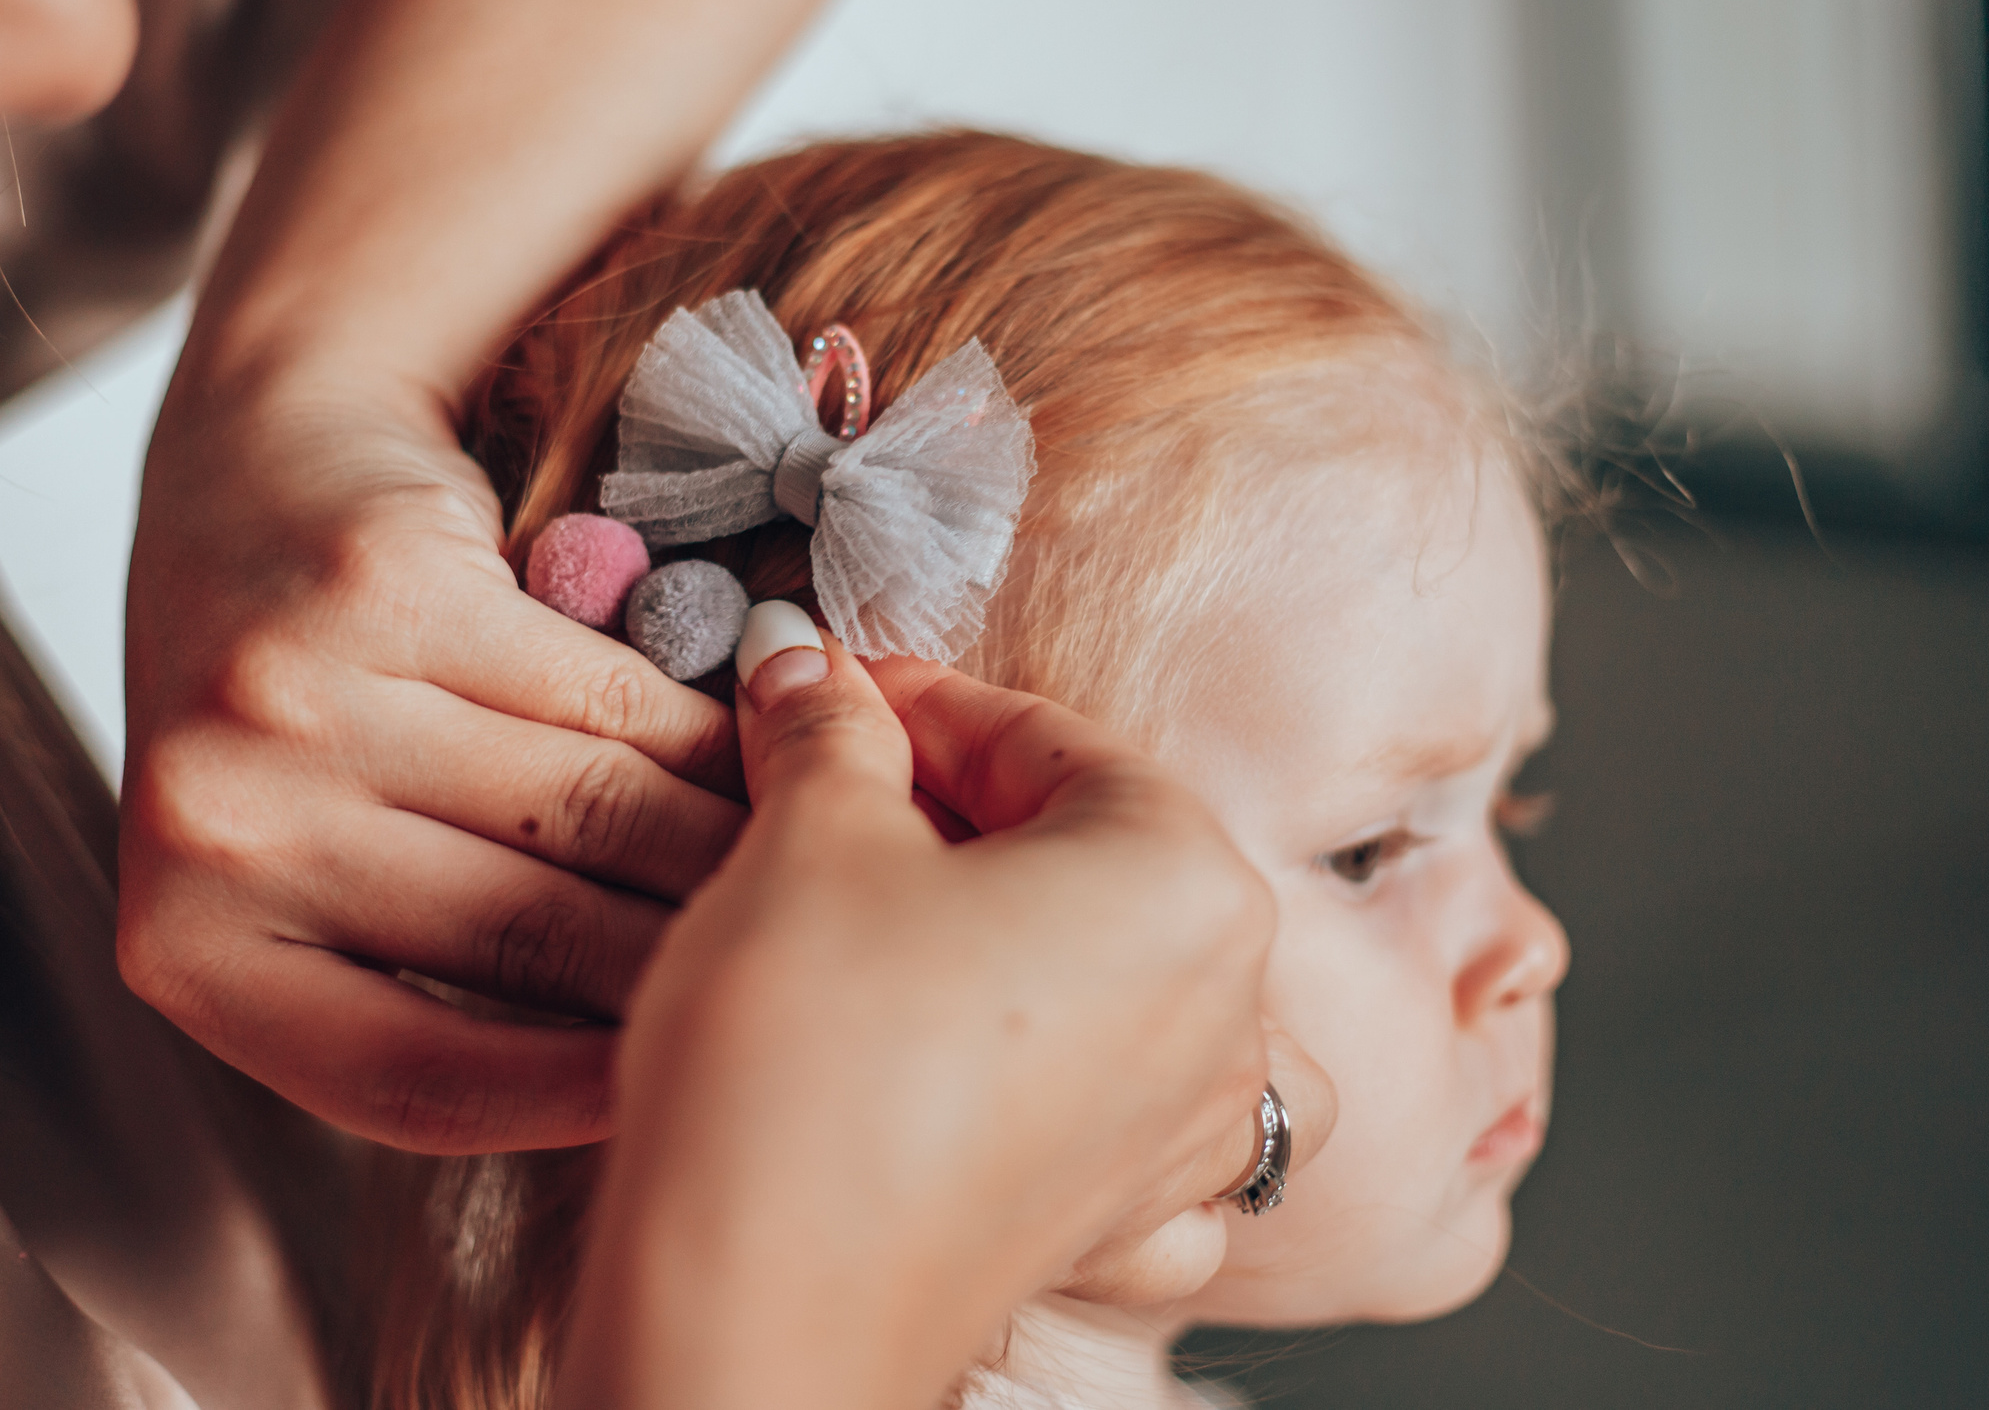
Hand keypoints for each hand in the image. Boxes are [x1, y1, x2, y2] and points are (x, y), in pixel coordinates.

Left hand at [116, 383, 741, 1151]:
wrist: (260, 453)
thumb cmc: (295, 690)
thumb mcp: (315, 857)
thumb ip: (419, 964)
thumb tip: (632, 1077)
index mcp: (190, 943)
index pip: (412, 1080)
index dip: (575, 1099)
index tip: (688, 1085)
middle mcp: (223, 824)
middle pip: (523, 939)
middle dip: (686, 959)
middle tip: (801, 972)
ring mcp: (295, 697)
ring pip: (583, 811)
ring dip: (720, 845)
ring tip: (809, 866)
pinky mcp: (385, 584)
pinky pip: (599, 694)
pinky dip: (702, 733)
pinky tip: (765, 751)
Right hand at [559, 635, 1300, 1409]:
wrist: (756, 1309)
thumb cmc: (806, 1070)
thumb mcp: (805, 842)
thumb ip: (832, 737)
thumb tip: (815, 678)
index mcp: (1188, 881)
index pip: (1048, 739)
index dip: (919, 701)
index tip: (835, 693)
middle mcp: (1231, 1012)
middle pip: (1097, 855)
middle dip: (959, 815)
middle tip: (828, 787)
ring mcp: (1188, 1135)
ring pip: (1132, 988)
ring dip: (1022, 940)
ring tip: (898, 923)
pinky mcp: (1121, 1228)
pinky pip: (1129, 1124)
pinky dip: (1069, 1081)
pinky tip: (981, 1067)